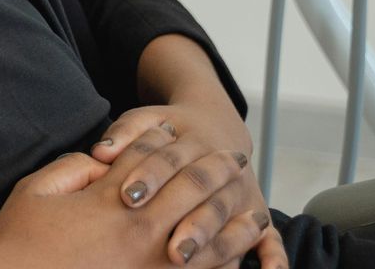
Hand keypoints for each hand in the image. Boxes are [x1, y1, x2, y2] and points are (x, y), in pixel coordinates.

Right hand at [0, 147, 267, 268]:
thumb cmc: (20, 241)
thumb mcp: (35, 192)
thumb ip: (71, 169)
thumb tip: (102, 162)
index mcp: (110, 200)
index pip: (147, 160)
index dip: (162, 140)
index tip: (177, 130)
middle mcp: (140, 230)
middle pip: (191, 191)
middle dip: (215, 171)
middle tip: (235, 159)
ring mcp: (154, 266)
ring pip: (211, 238)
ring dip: (235, 219)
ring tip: (255, 210)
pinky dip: (226, 264)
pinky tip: (239, 258)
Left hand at [92, 105, 284, 267]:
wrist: (215, 125)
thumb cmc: (168, 130)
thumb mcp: (146, 120)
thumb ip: (125, 134)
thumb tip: (101, 152)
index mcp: (193, 141)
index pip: (170, 159)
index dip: (149, 176)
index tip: (128, 197)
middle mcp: (223, 167)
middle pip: (204, 193)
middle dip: (187, 220)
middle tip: (169, 249)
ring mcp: (242, 192)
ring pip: (228, 216)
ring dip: (213, 241)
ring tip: (186, 260)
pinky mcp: (256, 213)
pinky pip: (270, 238)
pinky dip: (273, 257)